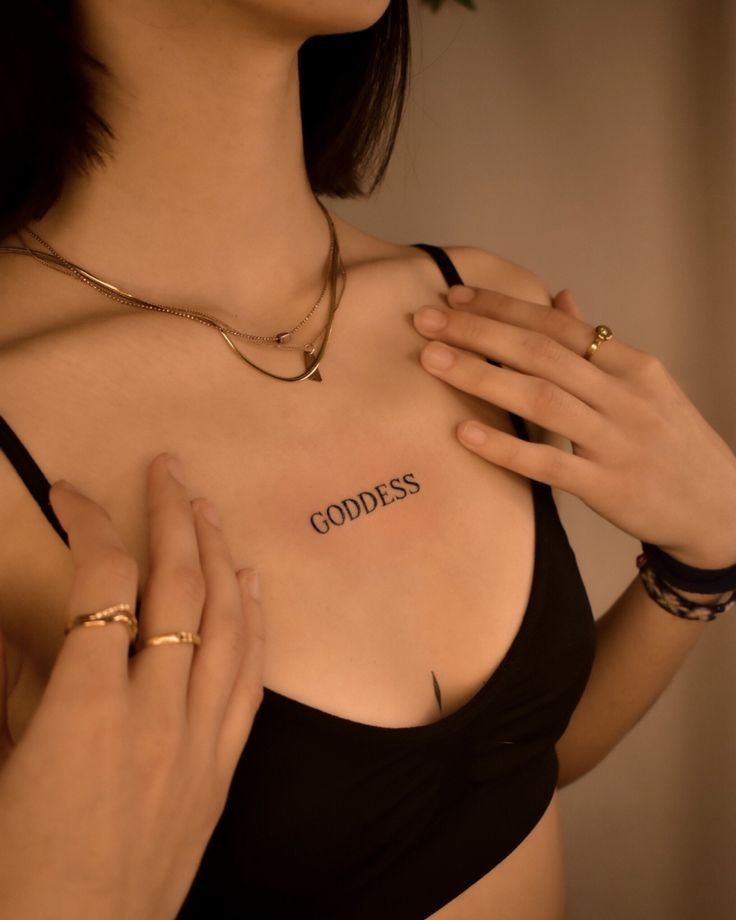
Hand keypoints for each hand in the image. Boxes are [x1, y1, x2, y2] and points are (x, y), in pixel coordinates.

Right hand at [0, 452, 264, 919]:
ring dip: (219, 554)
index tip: (70, 493)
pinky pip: (251, 676)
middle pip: (179, 583)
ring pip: (226, 619)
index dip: (88, 522)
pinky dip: (253, 620)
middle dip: (174, 514)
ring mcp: (200, 737)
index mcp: (87, 708)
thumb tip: (19, 627)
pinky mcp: (223, 766)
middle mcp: (157, 710)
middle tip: (169, 468)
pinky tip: (253, 585)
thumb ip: (11, 688)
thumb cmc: (16, 872)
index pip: (102, 580)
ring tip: (209, 508)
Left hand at [412, 284, 735, 568]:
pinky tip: (464, 434)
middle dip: (479, 332)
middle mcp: (623, 396)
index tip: (457, 296)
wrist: (719, 507)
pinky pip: (549, 463)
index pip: (558, 325)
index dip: (504, 307)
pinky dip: (506, 448)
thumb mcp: (644, 383)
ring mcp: (615, 441)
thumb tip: (560, 299)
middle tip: (427, 319)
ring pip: (541, 399)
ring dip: (482, 376)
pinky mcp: (607, 487)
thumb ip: (597, 343)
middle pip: (541, 353)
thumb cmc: (671, 441)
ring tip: (432, 360)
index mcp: (631, 365)